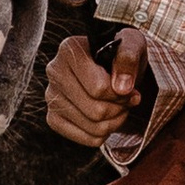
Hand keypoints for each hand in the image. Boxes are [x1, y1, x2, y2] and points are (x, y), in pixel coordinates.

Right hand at [45, 28, 146, 146]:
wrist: (111, 65)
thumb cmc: (120, 54)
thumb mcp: (132, 45)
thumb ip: (128, 58)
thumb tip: (122, 88)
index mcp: (70, 50)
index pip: (99, 89)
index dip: (122, 94)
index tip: (131, 88)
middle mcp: (55, 71)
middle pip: (96, 111)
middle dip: (120, 109)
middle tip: (128, 100)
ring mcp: (51, 96)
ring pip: (93, 127)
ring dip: (115, 121)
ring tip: (120, 107)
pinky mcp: (54, 117)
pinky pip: (87, 139)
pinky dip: (104, 133)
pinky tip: (108, 119)